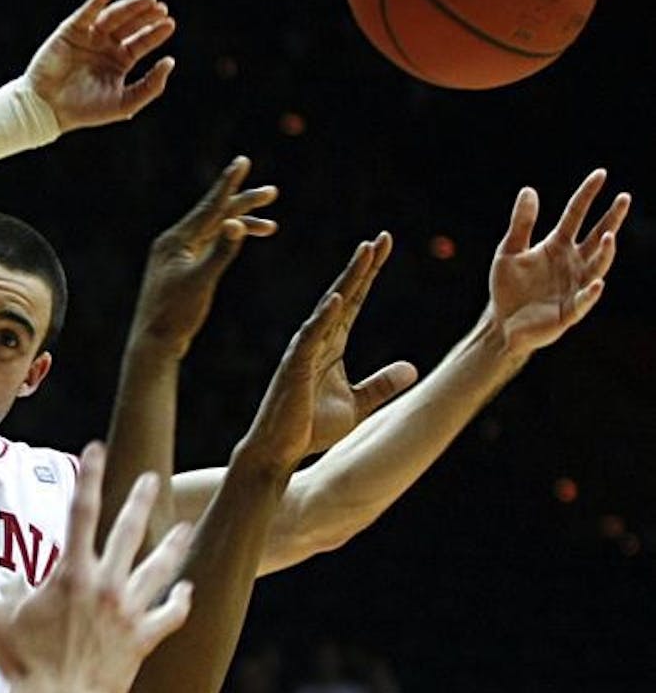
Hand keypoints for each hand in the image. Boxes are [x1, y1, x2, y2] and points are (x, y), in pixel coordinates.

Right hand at [0, 442, 193, 692]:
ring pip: (158, 570)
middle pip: (128, 532)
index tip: (96, 449)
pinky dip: (179, 603)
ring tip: (184, 528)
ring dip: (172, 547)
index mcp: (71, 574)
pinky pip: (168, 616)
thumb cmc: (23, 663)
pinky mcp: (142, 640)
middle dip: (140, 500)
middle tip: (152, 477)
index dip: (89, 476)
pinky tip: (186, 592)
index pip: (81, 512)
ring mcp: (128, 612)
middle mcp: (105, 585)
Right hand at [25, 0, 177, 130]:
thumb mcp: (125, 103)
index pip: (141, 42)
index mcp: (118, 62)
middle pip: (130, 25)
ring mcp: (88, 37)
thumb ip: (151, 86)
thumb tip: (170, 62)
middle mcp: (105, 46)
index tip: (169, 23)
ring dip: (131, 6)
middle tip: (161, 8)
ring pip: (113, 16)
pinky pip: (87, 11)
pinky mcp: (71, 31)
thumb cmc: (86, 111)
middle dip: (146, 15)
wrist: (49, 110)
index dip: (155, 33)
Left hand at [134, 155, 278, 354]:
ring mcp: (178, 255)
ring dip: (241, 225)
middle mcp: (175, 243)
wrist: (153, 343)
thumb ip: (221, 252)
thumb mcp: (201, 282)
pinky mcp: (182, 269)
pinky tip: (243, 242)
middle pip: (214, 215)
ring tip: (271, 226)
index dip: (228, 184)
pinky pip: (209, 245)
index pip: (209, 207)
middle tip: (272, 193)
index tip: (243, 161)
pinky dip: (228, 242)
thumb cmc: (175, 315)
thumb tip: (236, 222)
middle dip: (243, 203)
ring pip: (214, 231)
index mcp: (176, 241)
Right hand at [305, 232, 417, 453]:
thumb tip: (412, 369)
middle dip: (362, 268)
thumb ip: (381, 385)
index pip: (353, 302)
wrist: (280, 452)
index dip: (369, 275)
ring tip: (364, 255)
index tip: (384, 246)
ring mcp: (304, 352)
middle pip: (343, 296)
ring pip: (328, 309)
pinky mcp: (295, 368)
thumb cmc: (310, 429)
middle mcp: (317, 341)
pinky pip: (310, 338)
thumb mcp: (358, 405)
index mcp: (332, 346)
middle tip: (380, 239)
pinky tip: (336, 298)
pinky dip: (323, 318)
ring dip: (346, 281)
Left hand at [489, 169, 629, 356]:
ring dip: (604, 253)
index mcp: (557, 245)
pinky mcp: (569, 311)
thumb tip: (529, 190)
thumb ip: (521, 223)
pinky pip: (583, 301)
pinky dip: (590, 293)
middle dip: (611, 219)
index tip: (601, 174)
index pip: (576, 214)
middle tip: (624, 198)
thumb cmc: (508, 287)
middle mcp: (572, 262)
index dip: (587, 195)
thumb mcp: (509, 250)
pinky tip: (596, 283)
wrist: (501, 322)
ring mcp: (574, 286)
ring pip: (596, 267)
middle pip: (597, 237)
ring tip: (608, 237)